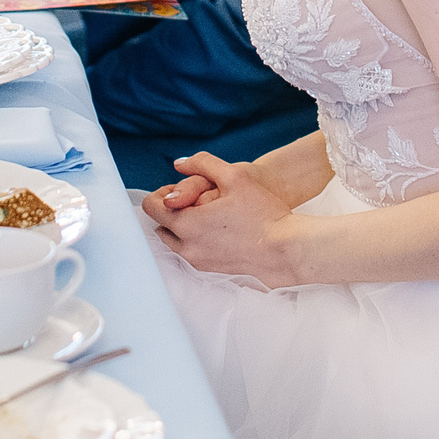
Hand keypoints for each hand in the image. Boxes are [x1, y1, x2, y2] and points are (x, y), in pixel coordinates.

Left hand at [139, 153, 295, 283]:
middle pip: (161, 227)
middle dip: (171, 213)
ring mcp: (198, 265)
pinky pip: (191, 256)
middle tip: (195, 202)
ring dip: (182, 229)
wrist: (287, 250)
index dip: (161, 194)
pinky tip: (218, 233)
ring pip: (175, 243)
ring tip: (208, 217)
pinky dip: (195, 243)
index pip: (151, 208)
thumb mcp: (235, 177)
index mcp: (187, 225)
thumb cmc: (263, 213)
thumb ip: (202, 163)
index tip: (179, 190)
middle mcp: (186, 249)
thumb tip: (178, 163)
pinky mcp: (210, 274)